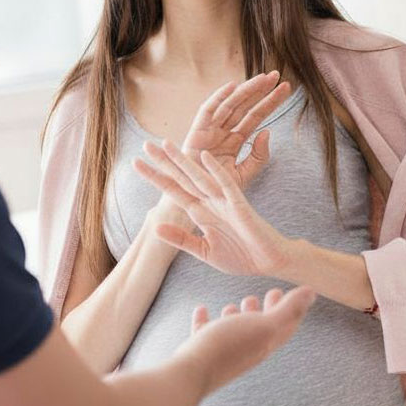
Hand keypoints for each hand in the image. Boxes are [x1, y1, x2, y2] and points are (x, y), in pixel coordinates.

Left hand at [133, 142, 291, 275]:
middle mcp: (209, 201)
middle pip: (182, 177)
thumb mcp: (204, 251)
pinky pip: (226, 184)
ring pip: (199, 176)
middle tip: (145, 144)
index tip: (136, 164)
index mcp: (200, 211)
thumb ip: (181, 239)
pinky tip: (204, 157)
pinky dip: (215, 171)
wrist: (269, 262)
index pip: (173, 190)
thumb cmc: (241, 256)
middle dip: (164, 162)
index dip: (155, 177)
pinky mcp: (239, 204)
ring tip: (166, 143)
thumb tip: (155, 229)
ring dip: (183, 161)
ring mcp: (224, 200)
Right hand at [175, 286, 315, 393]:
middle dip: (265, 311)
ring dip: (238, 316)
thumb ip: (288, 310)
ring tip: (235, 304)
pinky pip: (206, 334)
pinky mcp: (202, 354)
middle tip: (264, 294)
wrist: (191, 374)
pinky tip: (201, 309)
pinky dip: (206, 320)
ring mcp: (223, 354)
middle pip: (261, 329)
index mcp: (264, 344)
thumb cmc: (228, 346)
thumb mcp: (264, 325)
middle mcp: (246, 351)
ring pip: (234, 332)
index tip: (284, 291)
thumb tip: (311, 294)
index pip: (285, 326)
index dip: (290, 308)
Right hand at [181, 70, 290, 189]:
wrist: (198, 203)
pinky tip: (233, 86)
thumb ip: (259, 156)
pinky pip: (208, 111)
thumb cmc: (218, 190)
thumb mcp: (245, 174)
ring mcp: (210, 130)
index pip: (256, 117)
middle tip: (278, 76)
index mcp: (234, 140)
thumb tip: (267, 131)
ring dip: (246, 90)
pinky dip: (218, 97)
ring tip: (264, 78)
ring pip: (230, 105)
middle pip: (245, 106)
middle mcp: (223, 131)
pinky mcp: (196, 132)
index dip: (270, 103)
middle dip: (261, 91)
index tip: (286, 89)